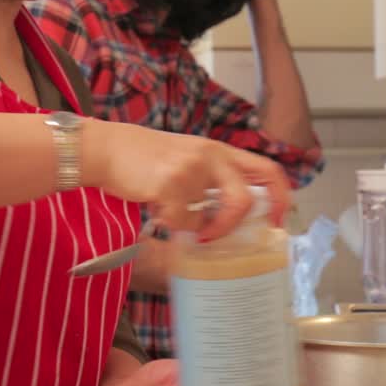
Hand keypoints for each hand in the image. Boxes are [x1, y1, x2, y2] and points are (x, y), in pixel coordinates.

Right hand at [81, 119, 291, 239]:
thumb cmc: (143, 159)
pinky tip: (152, 206)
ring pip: (206, 219)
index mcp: (219, 151)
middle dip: (235, 225)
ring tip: (173, 217)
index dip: (280, 197)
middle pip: (245, 198)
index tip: (277, 220)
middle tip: (220, 236)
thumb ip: (210, 182)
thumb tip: (225, 221)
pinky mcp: (169, 184)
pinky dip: (168, 223)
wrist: (105, 148)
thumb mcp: (187, 160)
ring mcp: (191, 170)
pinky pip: (180, 221)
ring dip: (191, 226)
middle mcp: (210, 156)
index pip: (267, 169)